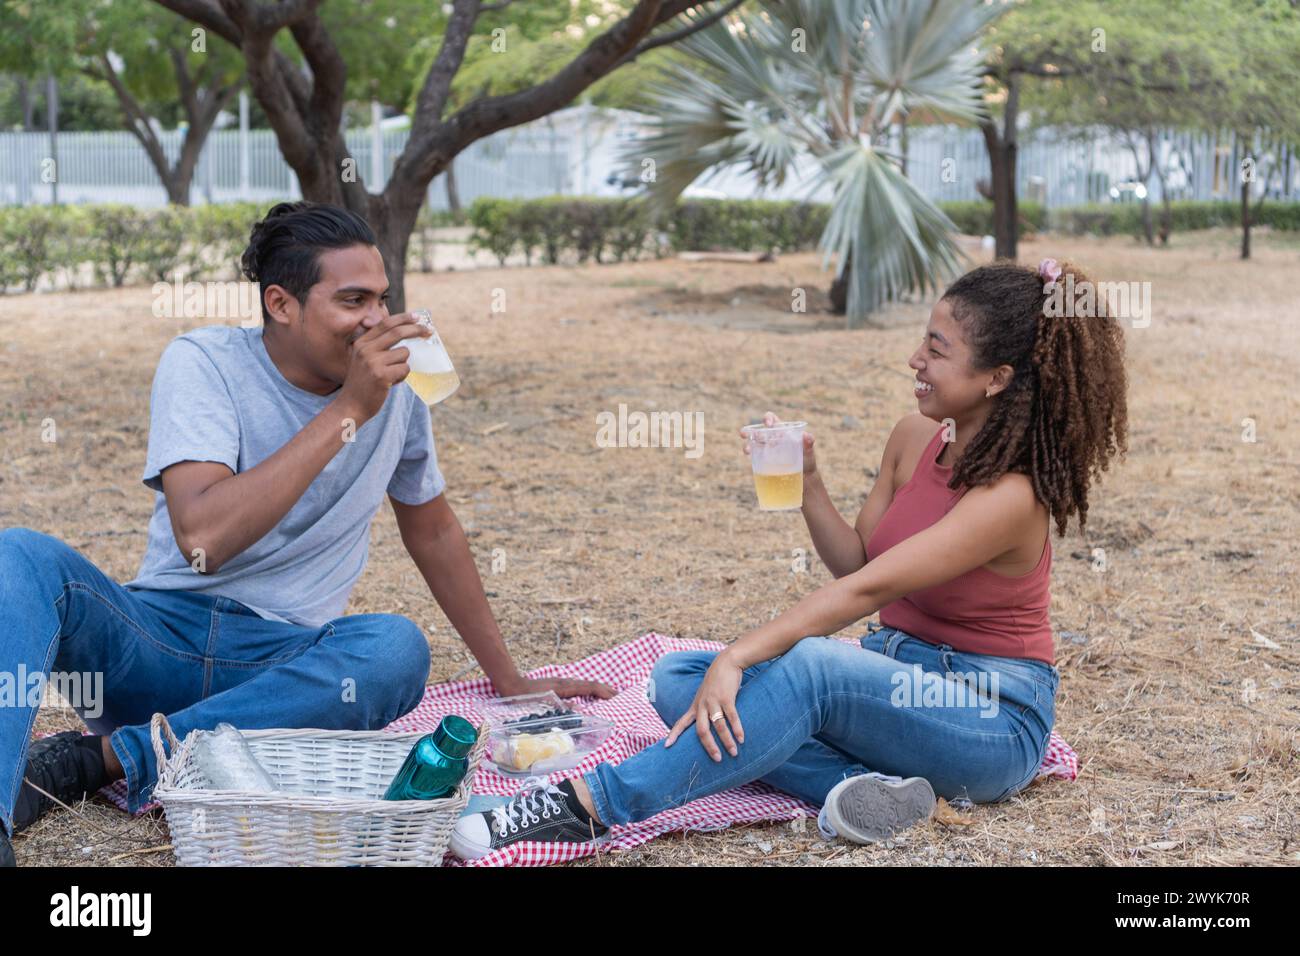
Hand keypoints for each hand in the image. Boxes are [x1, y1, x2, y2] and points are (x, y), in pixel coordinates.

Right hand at [338, 311, 431, 421]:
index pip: (385, 323)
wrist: (351, 405)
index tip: (418, 316)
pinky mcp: (381, 375)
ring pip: (404, 353)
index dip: (403, 318)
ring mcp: (373, 362)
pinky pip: (405, 369)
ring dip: (404, 364)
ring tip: (392, 375)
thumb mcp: (363, 359)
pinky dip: (402, 376)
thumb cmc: (363, 383)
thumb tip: (404, 333)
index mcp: (361, 343)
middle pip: (397, 332)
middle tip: (429, 331)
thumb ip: (377, 346)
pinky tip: (390, 383)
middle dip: (416, 330)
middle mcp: (365, 349)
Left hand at [495, 675, 616, 699]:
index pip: (590, 687)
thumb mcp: (543, 703)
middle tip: (620, 697)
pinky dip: (589, 691)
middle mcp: (566, 683)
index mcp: (565, 686)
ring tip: (609, 696)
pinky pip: (579, 687)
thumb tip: (579, 709)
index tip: (616, 697)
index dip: (604, 691)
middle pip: (591, 684)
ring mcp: (562, 683)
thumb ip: (561, 706)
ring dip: (598, 690)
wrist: (512, 685)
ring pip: (585, 685)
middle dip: (606, 689)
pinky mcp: (558, 686)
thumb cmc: (526, 696)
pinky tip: (589, 696)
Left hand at [664, 651, 743, 760]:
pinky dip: (737, 729)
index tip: (666, 746)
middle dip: (708, 746)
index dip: (674, 734)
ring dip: (727, 741)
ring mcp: (714, 701)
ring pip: (718, 726)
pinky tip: (741, 738)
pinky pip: (732, 716)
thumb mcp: (705, 695)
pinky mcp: (726, 697)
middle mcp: (702, 705)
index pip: (681, 722)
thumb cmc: (716, 682)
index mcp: (695, 706)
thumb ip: (705, 709)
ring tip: (734, 753)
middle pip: (701, 730)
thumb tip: (709, 726)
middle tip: (716, 760)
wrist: (726, 662)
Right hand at [740, 410, 816, 475]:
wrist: (804, 479)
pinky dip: (750, 455)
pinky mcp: (763, 461)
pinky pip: (754, 456)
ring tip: (747, 450)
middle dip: (750, 431)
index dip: (768, 419)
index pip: (773, 420)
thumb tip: (807, 436)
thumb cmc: (807, 461)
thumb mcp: (809, 452)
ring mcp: (766, 450)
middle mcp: (772, 439)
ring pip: (753, 444)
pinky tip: (749, 457)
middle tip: (745, 434)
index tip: (768, 424)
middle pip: (759, 432)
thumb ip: (809, 443)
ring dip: (748, 444)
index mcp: (782, 432)